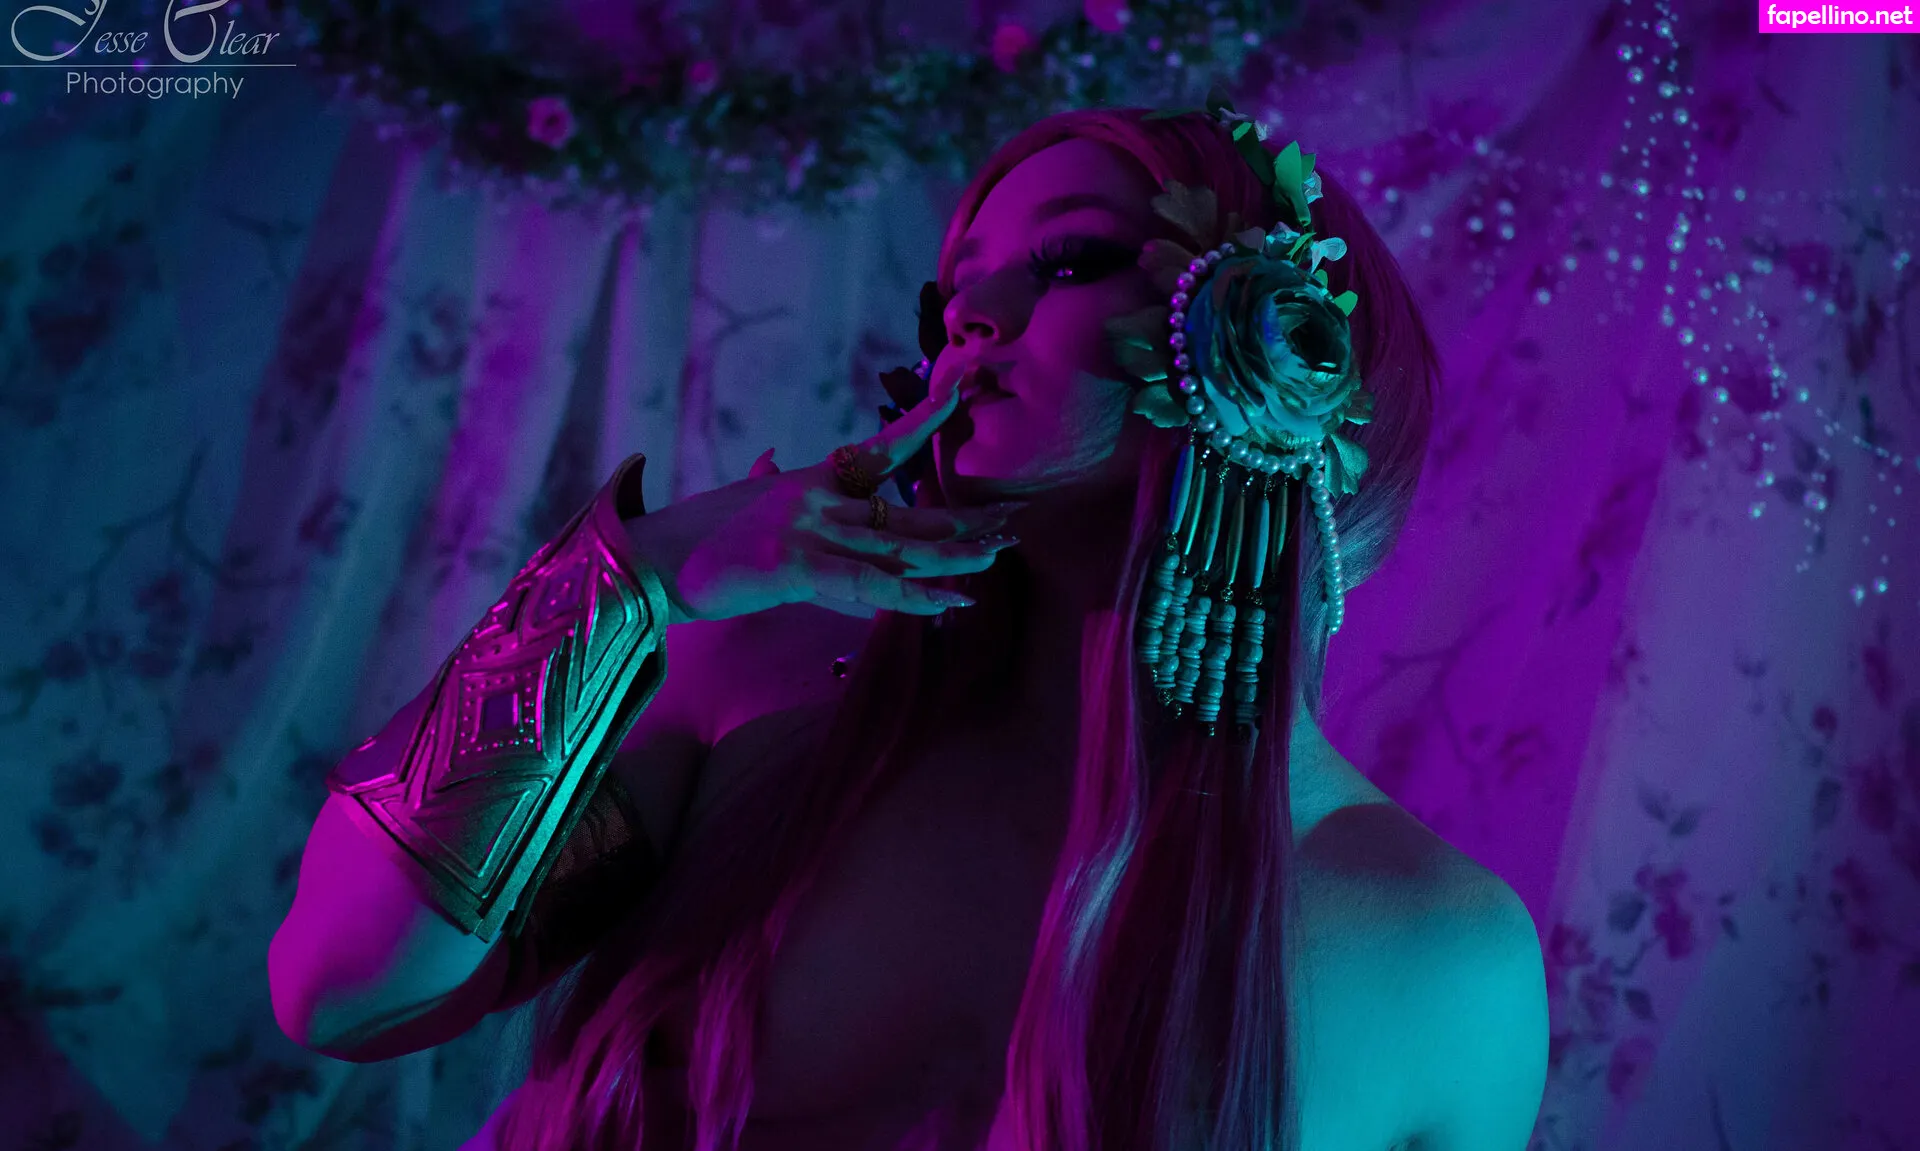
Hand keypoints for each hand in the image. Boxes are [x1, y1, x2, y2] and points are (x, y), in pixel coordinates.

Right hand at [624, 367, 1021, 623]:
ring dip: (950, 555)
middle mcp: (816, 499)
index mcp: (809, 482)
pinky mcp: (792, 564)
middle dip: (961, 522)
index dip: (924, 421)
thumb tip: (770, 458)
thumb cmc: (695, 536)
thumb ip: (764, 475)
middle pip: (905, 508)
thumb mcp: (739, 497)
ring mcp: (807, 530)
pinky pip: (865, 582)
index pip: (881, 448)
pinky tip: (946, 602)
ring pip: (895, 543)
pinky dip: (910, 594)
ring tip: (995, 558)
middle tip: (1013, 526)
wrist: (651, 559)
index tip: (961, 393)